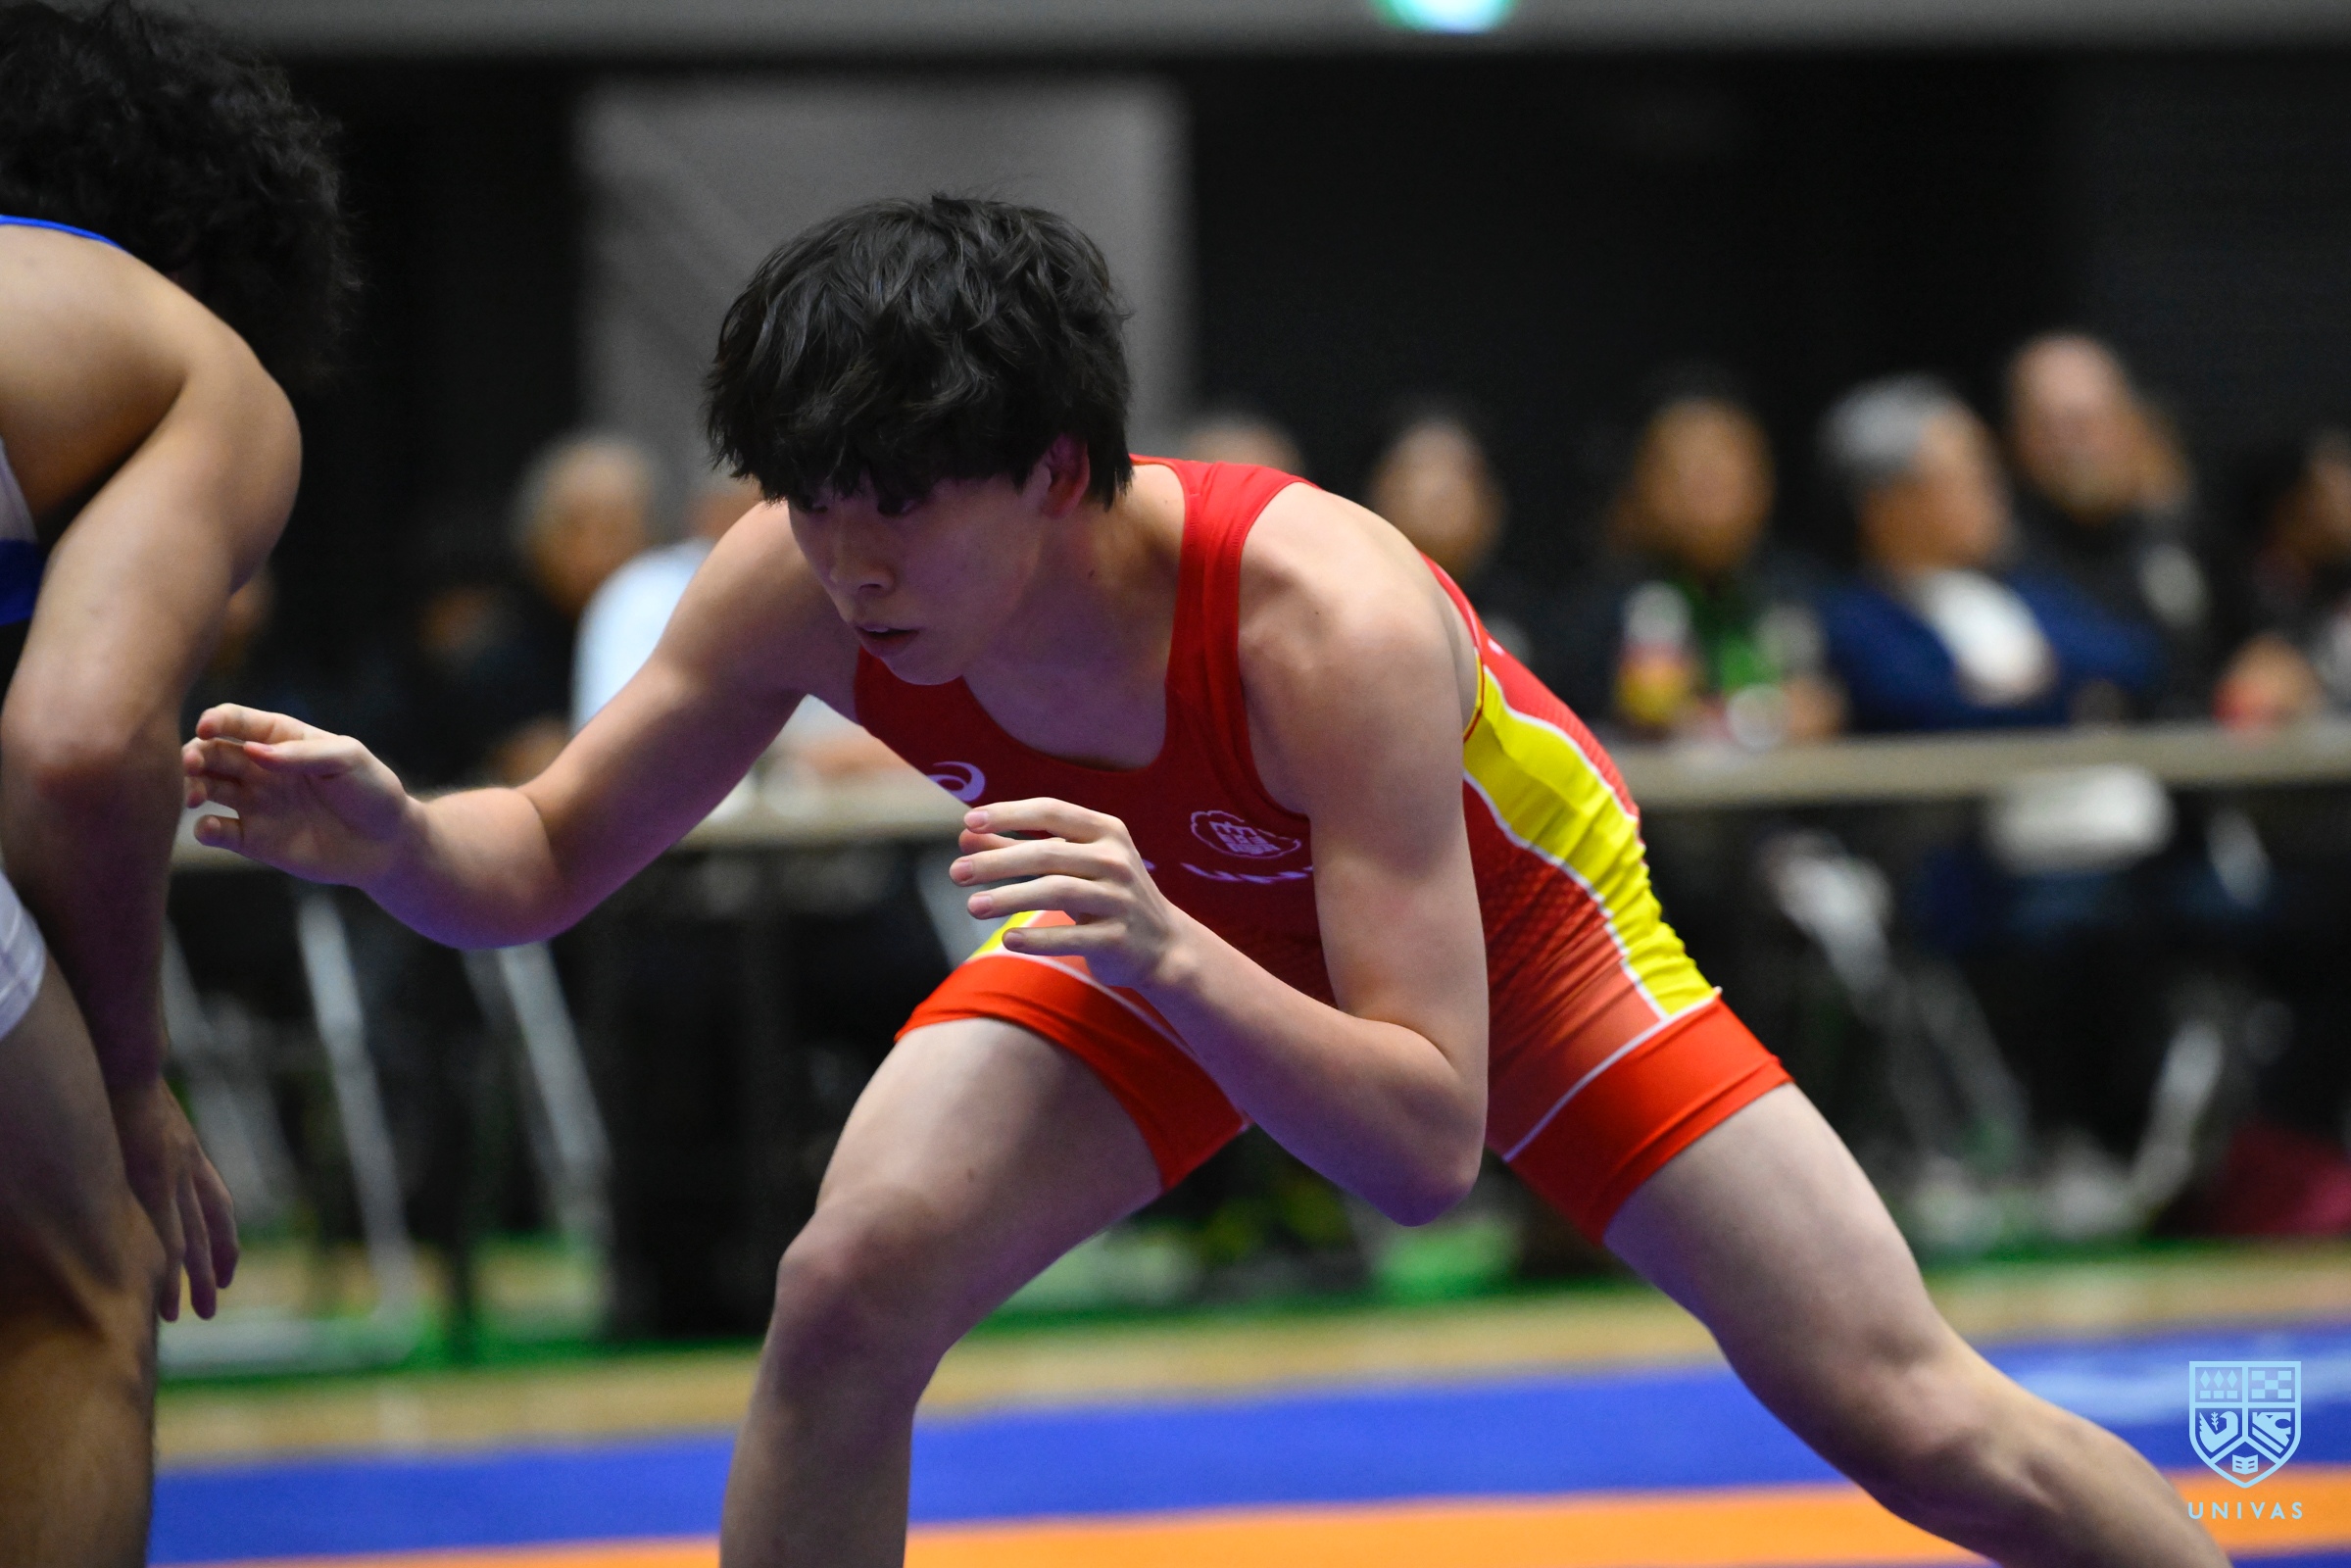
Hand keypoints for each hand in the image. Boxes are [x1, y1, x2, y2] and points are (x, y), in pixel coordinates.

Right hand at [109, 1076, 237, 1320]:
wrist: (130, 1057)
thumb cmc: (128, 1076)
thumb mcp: (146, 1111)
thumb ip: (146, 1135)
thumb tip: (130, 1143)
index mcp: (191, 1153)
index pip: (218, 1204)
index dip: (224, 1237)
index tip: (226, 1267)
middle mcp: (191, 1169)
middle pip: (210, 1229)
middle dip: (213, 1269)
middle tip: (213, 1306)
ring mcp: (176, 1177)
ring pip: (192, 1242)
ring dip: (195, 1282)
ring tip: (197, 1317)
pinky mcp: (154, 1183)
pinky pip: (165, 1239)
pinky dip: (169, 1273)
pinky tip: (168, 1300)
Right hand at [182, 705, 416, 887]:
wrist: (388, 843)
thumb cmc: (372, 791)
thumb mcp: (348, 759)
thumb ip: (302, 754)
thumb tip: (253, 752)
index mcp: (282, 739)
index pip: (236, 720)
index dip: (216, 720)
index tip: (207, 728)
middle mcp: (261, 768)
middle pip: (211, 752)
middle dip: (193, 754)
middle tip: (190, 764)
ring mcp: (255, 802)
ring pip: (205, 787)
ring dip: (191, 787)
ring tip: (197, 796)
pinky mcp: (254, 838)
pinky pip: (216, 831)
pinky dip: (204, 829)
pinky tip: (212, 828)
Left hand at [949, 798, 1191, 990]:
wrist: (1162, 945)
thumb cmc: (1103, 895)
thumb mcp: (1069, 866)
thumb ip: (1018, 848)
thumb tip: (966, 835)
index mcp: (1106, 831)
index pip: (1052, 811)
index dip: (1009, 814)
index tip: (968, 821)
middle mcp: (1116, 859)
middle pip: (1048, 853)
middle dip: (998, 863)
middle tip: (957, 873)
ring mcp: (1120, 899)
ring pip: (1057, 891)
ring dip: (1010, 898)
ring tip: (973, 906)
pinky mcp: (1119, 938)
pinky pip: (1073, 937)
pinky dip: (1038, 938)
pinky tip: (1008, 939)